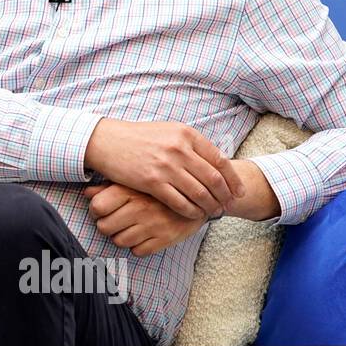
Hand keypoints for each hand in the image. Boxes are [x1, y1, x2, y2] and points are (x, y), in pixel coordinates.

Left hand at [83, 182, 208, 256]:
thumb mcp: (134, 181)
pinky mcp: (165, 238)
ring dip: (121, 237)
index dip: (96, 210)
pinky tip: (143, 235)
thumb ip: (108, 188)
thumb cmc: (158, 188)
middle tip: (115, 220)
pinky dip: (137, 246)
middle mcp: (140, 208)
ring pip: (119, 241)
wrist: (199, 194)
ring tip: (130, 227)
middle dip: (107, 225)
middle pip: (104, 227)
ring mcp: (153, 224)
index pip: (97, 207)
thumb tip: (87, 193)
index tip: (103, 209)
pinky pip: (138, 251)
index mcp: (130, 190)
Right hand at [85, 118, 244, 218]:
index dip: (233, 179)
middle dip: (225, 196)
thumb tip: (215, 160)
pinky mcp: (152, 182)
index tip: (238, 191)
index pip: (220, 160)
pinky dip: (191, 211)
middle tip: (227, 206)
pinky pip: (180, 202)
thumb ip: (191, 144)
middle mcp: (179, 149)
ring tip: (213, 212)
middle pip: (214, 179)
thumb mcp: (168, 131)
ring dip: (210, 206)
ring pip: (200, 193)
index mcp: (186, 134)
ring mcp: (166, 166)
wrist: (107, 141)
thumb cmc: (138, 138)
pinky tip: (194, 215)